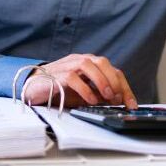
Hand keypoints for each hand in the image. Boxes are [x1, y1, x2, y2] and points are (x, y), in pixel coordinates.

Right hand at [21, 54, 138, 108]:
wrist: (34, 88)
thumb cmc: (60, 89)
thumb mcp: (84, 94)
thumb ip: (99, 95)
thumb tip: (116, 103)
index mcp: (90, 64)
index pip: (112, 70)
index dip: (124, 87)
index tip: (131, 104)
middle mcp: (80, 61)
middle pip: (103, 63)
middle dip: (114, 81)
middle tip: (118, 99)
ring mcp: (68, 65)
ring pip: (89, 64)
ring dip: (101, 81)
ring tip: (107, 97)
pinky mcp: (57, 74)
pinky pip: (73, 77)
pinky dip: (84, 89)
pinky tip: (90, 100)